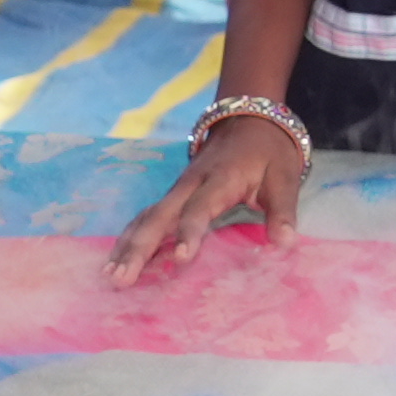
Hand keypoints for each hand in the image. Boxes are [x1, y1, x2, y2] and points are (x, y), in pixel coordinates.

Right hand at [119, 107, 304, 279]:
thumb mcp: (284, 176)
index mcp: (219, 179)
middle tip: (122, 277)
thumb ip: (283, 211)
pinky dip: (131, 237)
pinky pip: (147, 216)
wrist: (249, 118)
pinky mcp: (173, 195)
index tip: (182, 260)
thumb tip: (285, 244)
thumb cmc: (269, 151)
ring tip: (110, 275)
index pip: (200, 209)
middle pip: (159, 215)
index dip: (190, 233)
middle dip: (139, 247)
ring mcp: (177, 189)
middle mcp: (190, 184)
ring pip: (147, 216)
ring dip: (127, 245)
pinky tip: (116, 260)